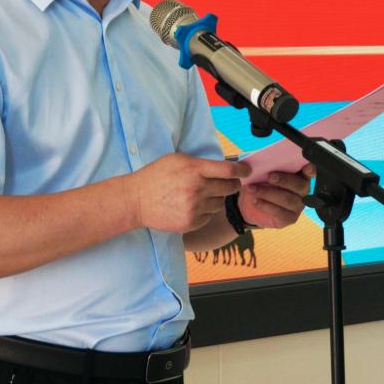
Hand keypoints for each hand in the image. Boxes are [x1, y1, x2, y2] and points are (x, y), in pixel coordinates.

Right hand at [128, 153, 251, 233]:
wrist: (135, 201)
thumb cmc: (155, 176)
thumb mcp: (176, 160)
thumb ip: (199, 163)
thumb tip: (223, 166)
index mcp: (193, 169)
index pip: (228, 170)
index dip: (242, 170)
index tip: (247, 170)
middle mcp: (196, 189)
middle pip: (229, 188)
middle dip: (233, 185)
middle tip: (229, 183)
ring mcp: (194, 208)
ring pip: (220, 203)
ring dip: (216, 198)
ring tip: (202, 194)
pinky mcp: (191, 223)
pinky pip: (209, 216)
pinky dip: (205, 211)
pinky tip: (191, 206)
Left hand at [237, 164, 315, 228]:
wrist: (251, 202)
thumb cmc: (259, 182)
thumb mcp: (255, 171)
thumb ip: (253, 166)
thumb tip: (247, 166)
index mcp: (299, 173)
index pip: (310, 170)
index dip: (311, 169)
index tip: (306, 167)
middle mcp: (302, 189)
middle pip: (300, 185)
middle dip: (284, 180)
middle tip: (269, 177)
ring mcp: (298, 205)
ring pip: (289, 199)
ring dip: (269, 193)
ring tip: (253, 189)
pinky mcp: (290, 218)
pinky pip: (281, 213)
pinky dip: (266, 206)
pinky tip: (256, 201)